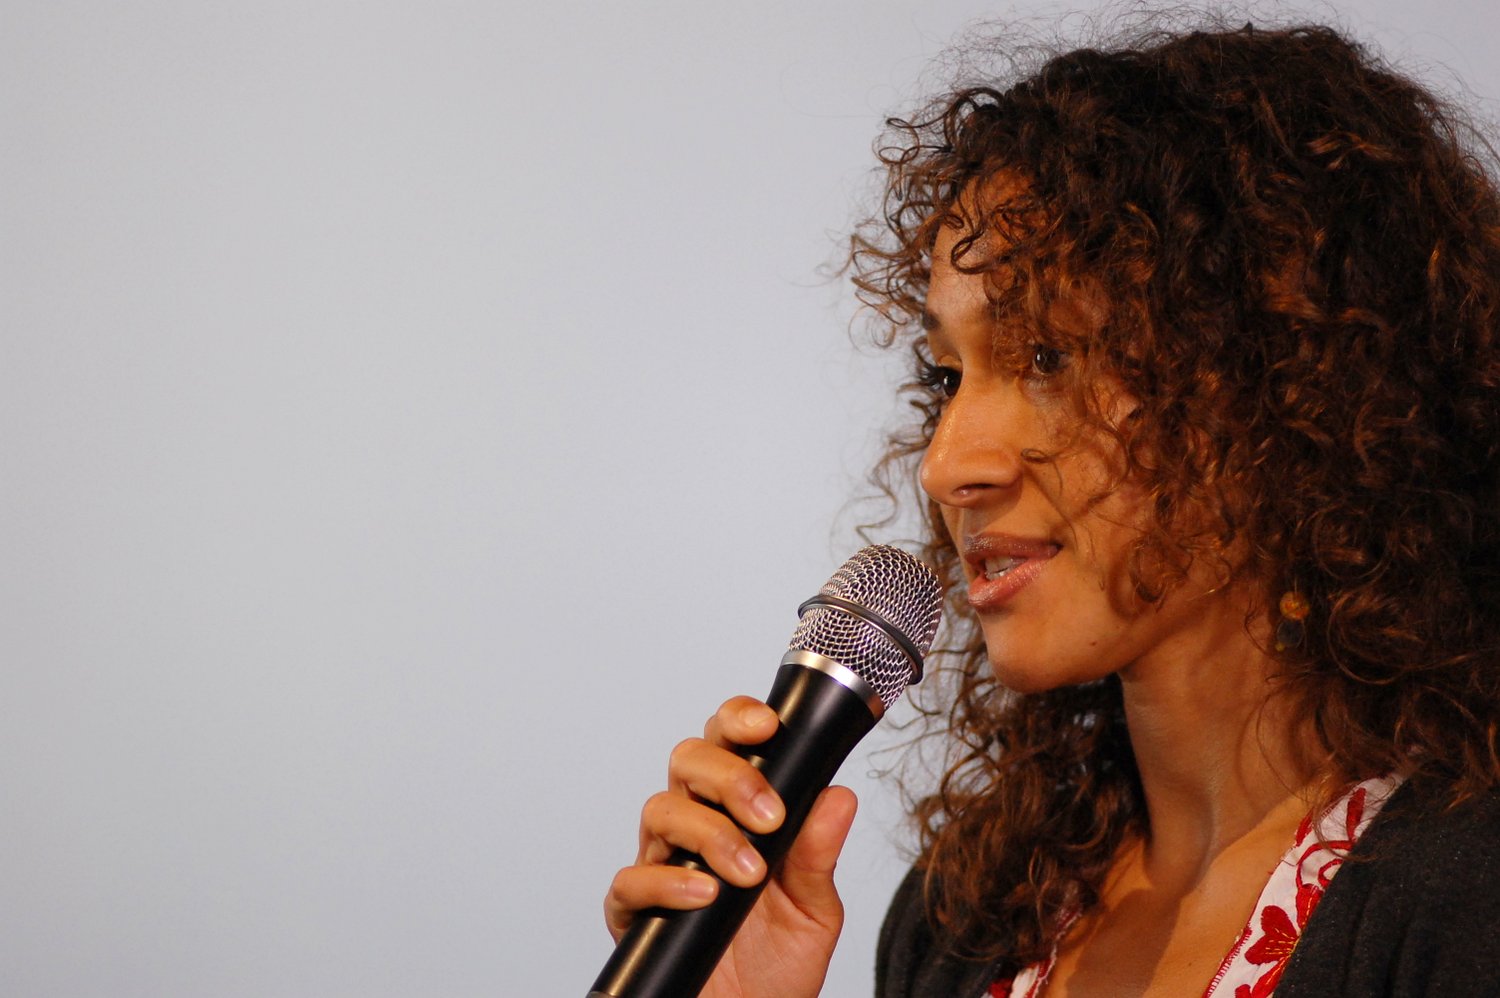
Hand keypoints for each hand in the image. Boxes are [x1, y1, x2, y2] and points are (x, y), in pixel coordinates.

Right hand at [603, 696, 857, 997]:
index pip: (727, 743)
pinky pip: (632, 878)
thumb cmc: (779, 966)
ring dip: (709, 833)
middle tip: (768, 816)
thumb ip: (819, 853)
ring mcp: (661, 865)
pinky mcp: (635, 912)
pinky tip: (706, 895)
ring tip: (747, 872)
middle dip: (729, 777)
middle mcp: (695, 828)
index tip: (767, 726)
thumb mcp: (814, 909)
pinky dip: (668, 881)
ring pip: (660, 809)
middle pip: (688, 760)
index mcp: (737, 811)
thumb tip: (838, 795)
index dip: (738, 720)